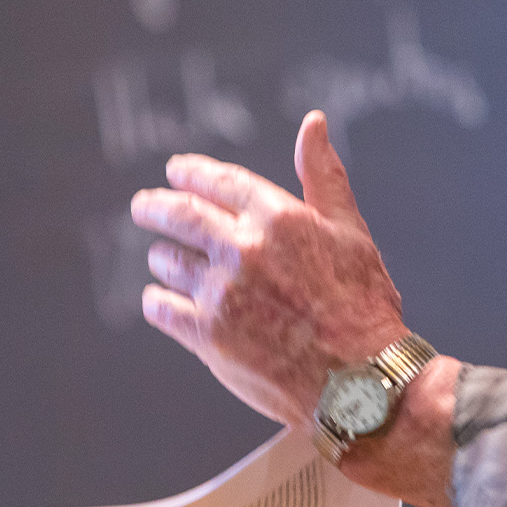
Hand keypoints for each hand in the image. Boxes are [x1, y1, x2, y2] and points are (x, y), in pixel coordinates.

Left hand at [130, 110, 406, 425]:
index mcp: (279, 217)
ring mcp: (221, 293)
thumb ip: (323, 175)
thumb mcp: (350, 231)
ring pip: (168, 262)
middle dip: (154, 207)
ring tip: (164, 259)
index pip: (219, 181)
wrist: (361, 382)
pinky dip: (158, 299)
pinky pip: (161, 307)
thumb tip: (312, 123)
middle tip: (143, 206)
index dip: (191, 173)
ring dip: (163, 257)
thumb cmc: (363, 305)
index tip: (176, 171)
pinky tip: (161, 299)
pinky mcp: (206, 336)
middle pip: (179, 215)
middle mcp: (244, 249)